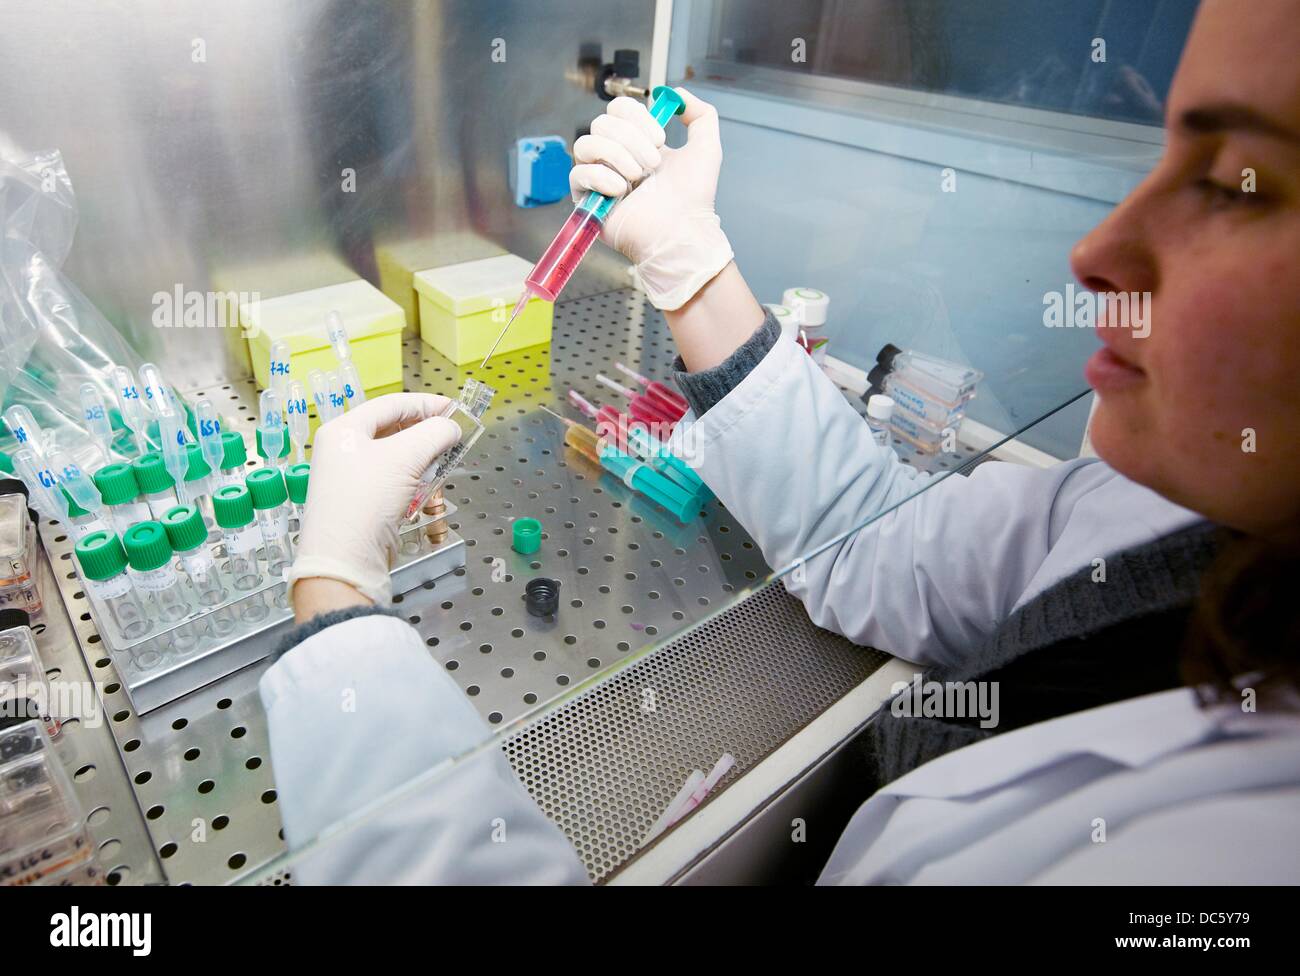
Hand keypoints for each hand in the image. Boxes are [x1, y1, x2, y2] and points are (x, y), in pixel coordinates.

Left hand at [287, 393, 461, 606]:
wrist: (346, 559)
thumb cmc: (366, 501)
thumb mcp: (405, 458)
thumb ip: (434, 434)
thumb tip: (452, 427)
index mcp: (344, 430)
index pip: (391, 404)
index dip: (426, 404)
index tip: (455, 409)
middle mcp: (344, 450)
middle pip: (393, 430)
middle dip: (426, 434)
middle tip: (452, 437)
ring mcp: (351, 477)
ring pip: (396, 457)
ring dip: (423, 459)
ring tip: (443, 464)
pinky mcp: (361, 502)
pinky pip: (393, 480)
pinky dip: (414, 481)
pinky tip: (428, 488)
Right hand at [570, 88, 732, 310]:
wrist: (683, 231)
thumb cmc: (694, 198)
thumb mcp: (706, 148)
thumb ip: (701, 114)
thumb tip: (676, 93)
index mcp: (636, 143)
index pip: (618, 109)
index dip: (636, 115)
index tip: (659, 138)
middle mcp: (615, 157)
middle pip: (601, 123)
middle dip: (630, 139)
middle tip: (652, 164)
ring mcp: (599, 178)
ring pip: (585, 144)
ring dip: (616, 156)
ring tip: (638, 178)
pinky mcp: (587, 200)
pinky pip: (577, 174)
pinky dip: (601, 178)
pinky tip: (621, 191)